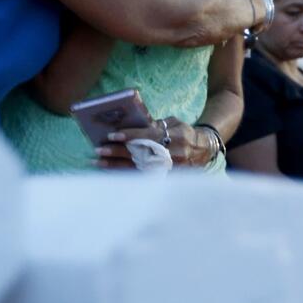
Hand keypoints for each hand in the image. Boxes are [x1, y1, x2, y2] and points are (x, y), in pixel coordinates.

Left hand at [94, 117, 212, 168]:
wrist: (203, 151)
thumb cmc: (185, 133)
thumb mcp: (175, 123)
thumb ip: (157, 124)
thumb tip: (134, 126)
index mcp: (176, 136)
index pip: (149, 136)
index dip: (130, 136)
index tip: (112, 136)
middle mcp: (174, 154)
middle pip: (141, 153)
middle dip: (118, 152)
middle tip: (99, 150)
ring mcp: (170, 169)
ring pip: (139, 168)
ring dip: (117, 166)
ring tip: (99, 163)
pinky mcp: (167, 178)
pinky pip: (142, 177)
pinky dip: (125, 174)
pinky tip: (111, 172)